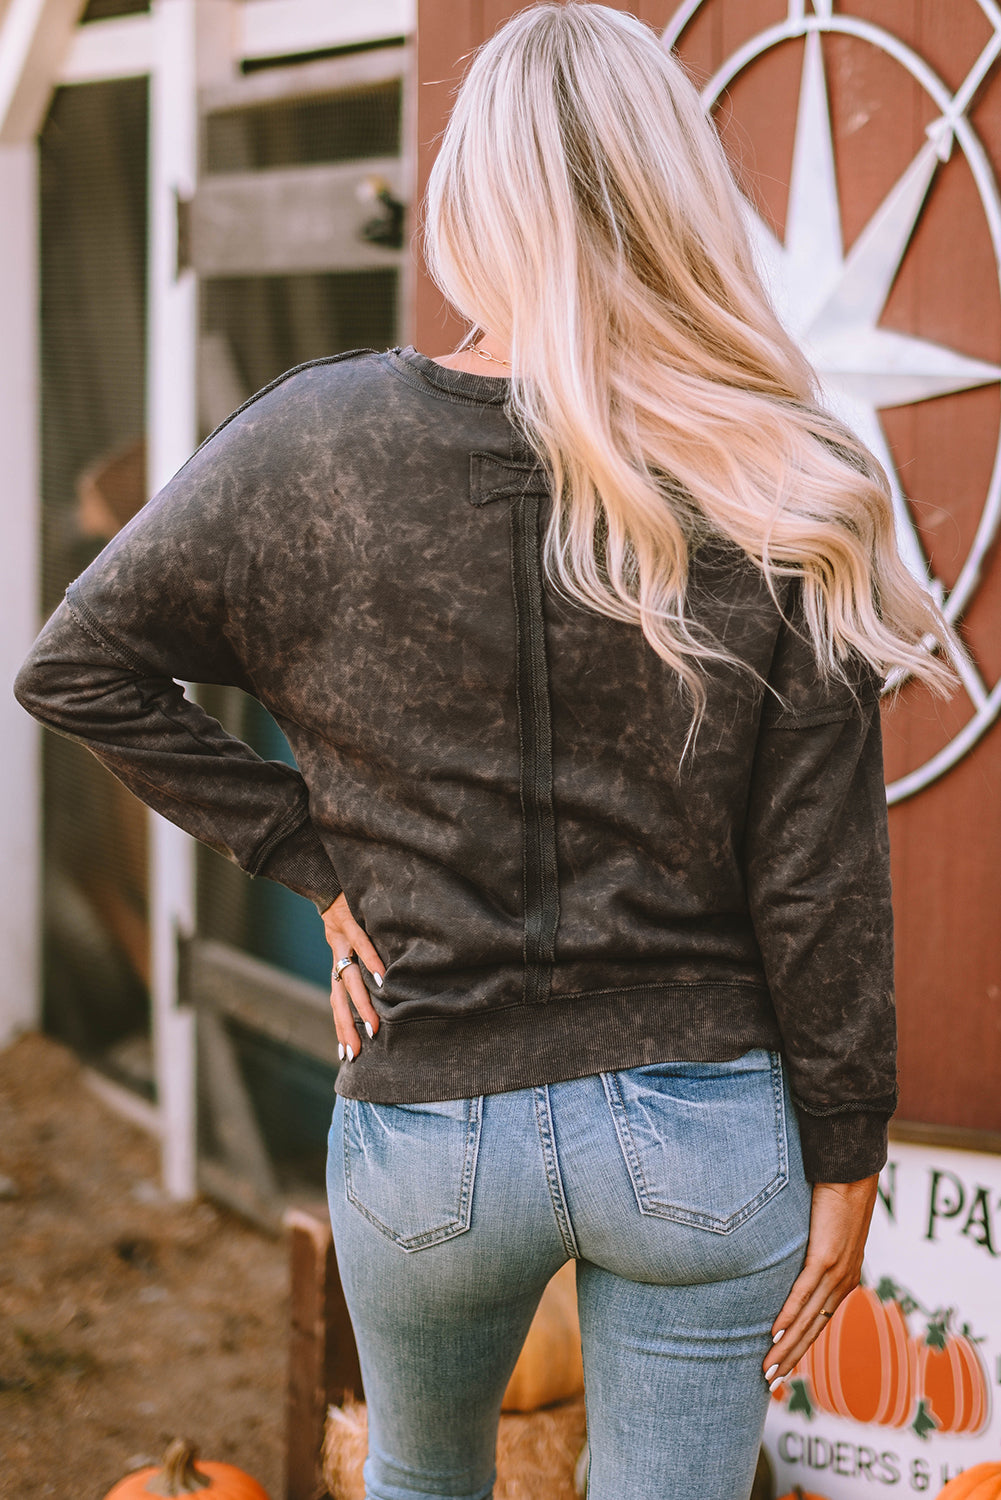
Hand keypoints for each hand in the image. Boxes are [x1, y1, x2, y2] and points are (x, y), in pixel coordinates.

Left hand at [319, 893, 385, 1061]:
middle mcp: (338, 959)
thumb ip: (362, 962)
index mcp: (338, 966)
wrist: (328, 882)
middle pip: (339, 1000)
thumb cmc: (346, 913)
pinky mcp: (350, 923)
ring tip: (374, 1026)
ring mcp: (342, 943)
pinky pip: (361, 945)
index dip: (341, 1028)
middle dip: (347, 1028)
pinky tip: (382, 977)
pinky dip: (371, 961)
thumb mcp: (351, 942)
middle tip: (357, 1053)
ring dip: (362, 1005)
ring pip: (350, 979)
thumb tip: (385, 983)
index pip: (337, 1004)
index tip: (347, 1054)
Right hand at [762, 1174, 879, 1389]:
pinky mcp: (824, 1258)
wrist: (851, 1175)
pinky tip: (774, 1333)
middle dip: (791, 1358)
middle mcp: (843, 1283)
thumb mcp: (823, 1231)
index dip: (801, 1347)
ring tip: (767, 1367)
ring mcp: (835, 1273)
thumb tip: (785, 1256)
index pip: (820, 1322)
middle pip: (814, 1329)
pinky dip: (788, 1316)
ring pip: (808, 1319)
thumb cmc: (835, 1197)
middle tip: (769, 1381)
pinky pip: (803, 1293)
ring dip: (786, 1346)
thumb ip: (809, 1251)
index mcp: (845, 1280)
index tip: (782, 1367)